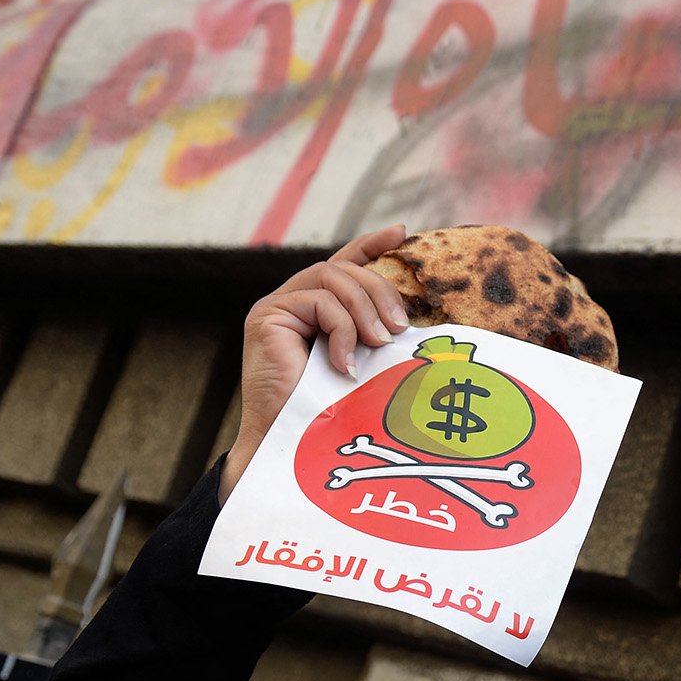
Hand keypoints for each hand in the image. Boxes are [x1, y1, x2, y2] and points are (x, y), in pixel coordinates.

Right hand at [223, 225, 411, 501]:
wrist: (290, 447)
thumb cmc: (329, 415)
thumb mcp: (363, 366)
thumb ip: (373, 337)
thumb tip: (413, 326)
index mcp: (315, 311)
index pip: (343, 263)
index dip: (371, 245)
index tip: (402, 233)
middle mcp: (292, 302)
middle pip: (343, 269)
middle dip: (380, 292)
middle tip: (401, 329)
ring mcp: (276, 307)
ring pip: (332, 279)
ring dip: (365, 309)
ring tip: (379, 345)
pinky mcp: (266, 317)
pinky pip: (318, 302)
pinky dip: (341, 330)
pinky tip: (346, 365)